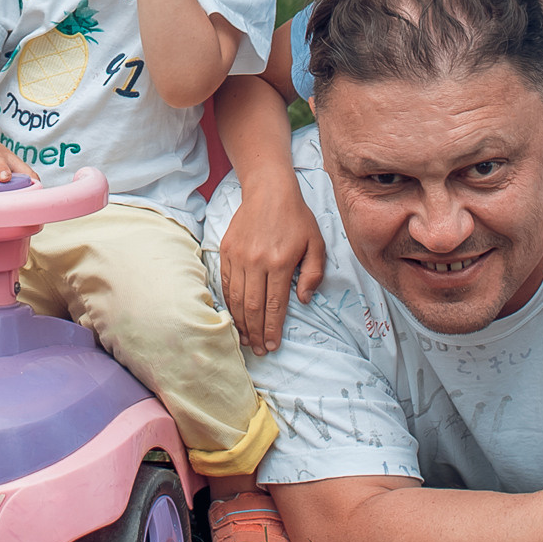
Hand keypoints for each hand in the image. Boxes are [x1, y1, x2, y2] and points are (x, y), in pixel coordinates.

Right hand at [220, 181, 326, 354]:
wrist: (269, 191)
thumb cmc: (297, 218)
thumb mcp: (316, 244)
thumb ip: (313, 274)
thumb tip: (303, 300)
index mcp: (280, 262)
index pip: (275, 305)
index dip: (273, 329)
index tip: (272, 346)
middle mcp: (257, 262)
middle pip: (253, 307)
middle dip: (256, 333)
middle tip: (258, 350)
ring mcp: (239, 256)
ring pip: (236, 298)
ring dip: (240, 322)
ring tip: (245, 339)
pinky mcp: (226, 251)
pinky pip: (226, 283)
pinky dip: (229, 303)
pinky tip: (234, 316)